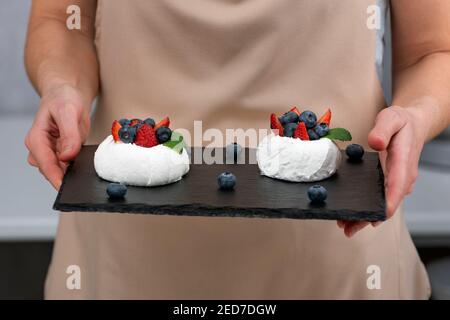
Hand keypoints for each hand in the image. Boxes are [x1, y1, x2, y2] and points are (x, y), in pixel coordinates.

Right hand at [25, 83, 89, 189]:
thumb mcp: (68, 111)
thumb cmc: (63, 98)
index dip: (57, 178)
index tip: (67, 188)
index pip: (45, 164)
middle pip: (53, 171)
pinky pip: (70, 166)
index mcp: (36, 139)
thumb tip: (68, 156)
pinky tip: (87, 165)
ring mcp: (51, 153)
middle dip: (67, 177)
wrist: (67, 94)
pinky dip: (78, 167)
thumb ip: (69, 135)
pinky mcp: (62, 155)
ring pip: (61, 171)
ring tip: (87, 170)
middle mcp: (41, 149)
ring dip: (74, 173)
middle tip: (84, 181)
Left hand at [337, 106, 426, 236]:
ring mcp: (397, 182)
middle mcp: (403, 177)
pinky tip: (351, 215)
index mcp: (403, 162)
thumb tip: (376, 143)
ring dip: (365, 216)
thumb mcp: (391, 118)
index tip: (377, 216)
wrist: (413, 123)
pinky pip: (379, 198)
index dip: (388, 202)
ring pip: (382, 204)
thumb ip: (383, 130)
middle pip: (387, 202)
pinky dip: (366, 207)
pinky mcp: (390, 182)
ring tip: (346, 227)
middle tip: (349, 228)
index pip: (398, 186)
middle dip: (369, 216)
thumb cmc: (402, 122)